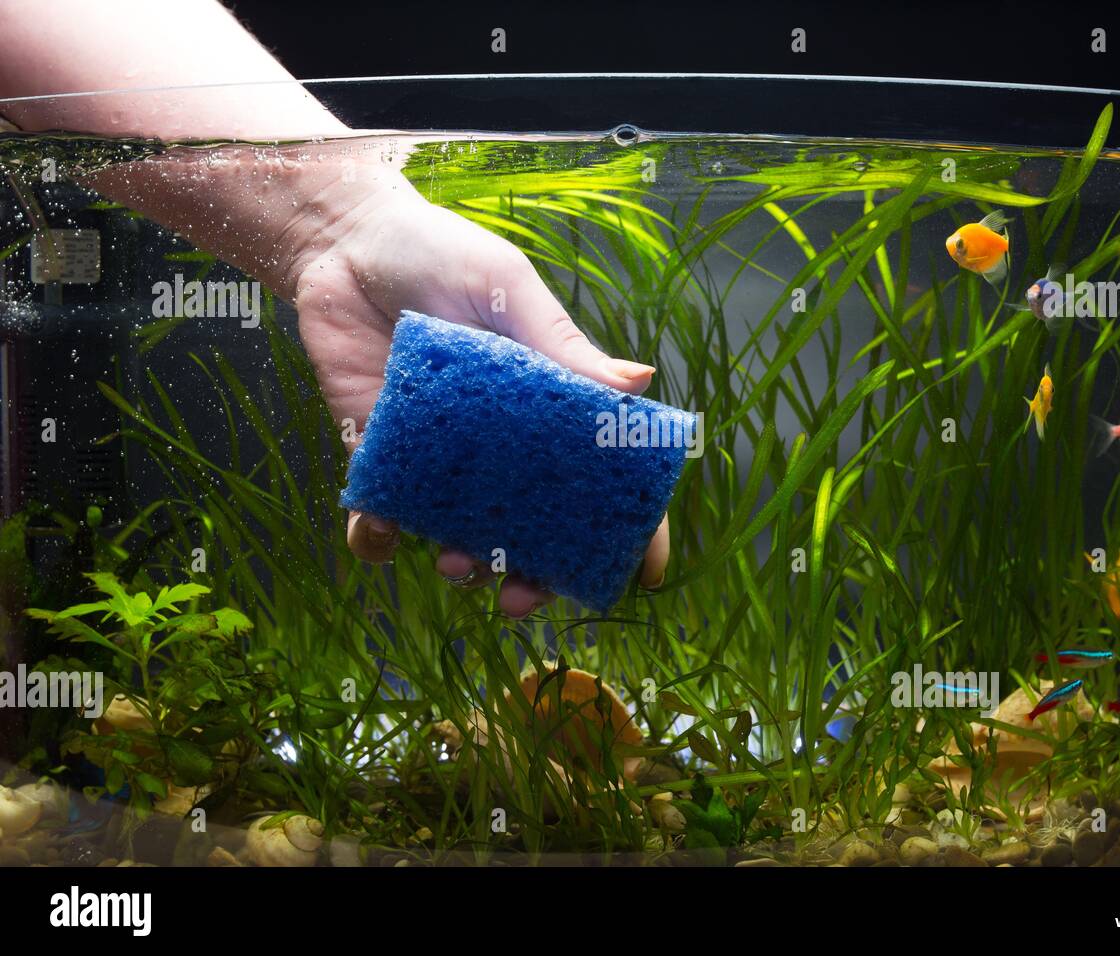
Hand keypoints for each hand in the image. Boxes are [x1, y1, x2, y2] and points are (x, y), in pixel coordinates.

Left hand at [284, 164, 670, 616]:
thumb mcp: (507, 292)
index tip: (646, 575)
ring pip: (462, 534)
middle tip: (521, 596)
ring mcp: (439, 456)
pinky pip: (380, 513)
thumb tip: (639, 383)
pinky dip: (376, 536)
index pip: (600, 476)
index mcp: (547, 405)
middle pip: (534, 527)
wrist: (343, 243)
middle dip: (535, 576)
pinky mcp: (378, 453)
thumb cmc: (439, 254)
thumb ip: (561, 345)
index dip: (630, 528)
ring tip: (456, 564)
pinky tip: (377, 534)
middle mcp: (499, 443)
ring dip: (463, 565)